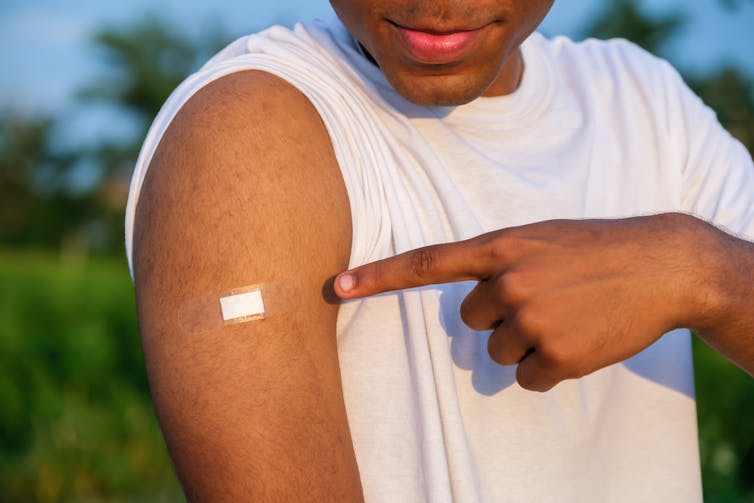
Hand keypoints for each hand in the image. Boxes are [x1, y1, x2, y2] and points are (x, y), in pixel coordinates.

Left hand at [335, 213, 716, 390]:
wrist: (661, 265)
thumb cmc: (595, 248)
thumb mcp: (541, 238)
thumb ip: (499, 261)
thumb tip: (472, 305)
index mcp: (501, 246)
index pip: (426, 262)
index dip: (378, 276)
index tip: (337, 284)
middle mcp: (508, 283)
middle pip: (471, 322)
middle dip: (499, 317)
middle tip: (543, 300)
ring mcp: (532, 321)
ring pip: (498, 353)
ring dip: (526, 344)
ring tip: (565, 317)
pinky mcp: (557, 357)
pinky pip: (528, 378)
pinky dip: (548, 369)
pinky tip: (577, 341)